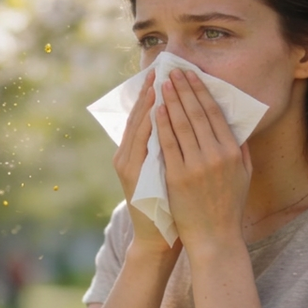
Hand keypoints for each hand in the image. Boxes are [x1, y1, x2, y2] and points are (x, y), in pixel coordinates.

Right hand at [112, 69, 168, 250]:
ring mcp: (128, 165)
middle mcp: (127, 156)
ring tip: (158, 84)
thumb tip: (180, 123)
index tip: (164, 74)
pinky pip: (141, 146)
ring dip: (148, 105)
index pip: (145, 117)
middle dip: (150, 93)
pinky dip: (148, 127)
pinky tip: (156, 112)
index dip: (153, 95)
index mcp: (136, 153)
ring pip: (137, 128)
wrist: (158, 237)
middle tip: (160, 70)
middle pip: (138, 117)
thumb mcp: (165, 173)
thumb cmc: (168, 205)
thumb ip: (168, 150)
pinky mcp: (132, 176)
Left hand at [155, 69, 252, 249]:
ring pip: (180, 125)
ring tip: (162, 83)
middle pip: (196, 114)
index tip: (192, 75)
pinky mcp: (177, 177)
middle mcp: (216, 155)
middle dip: (184, 89)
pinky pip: (167, 145)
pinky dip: (161, 125)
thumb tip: (235, 125)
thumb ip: (241, 150)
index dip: (202, 92)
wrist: (214, 237)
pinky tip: (155, 109)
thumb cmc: (228, 207)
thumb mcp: (243, 176)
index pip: (215, 114)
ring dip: (170, 101)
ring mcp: (196, 166)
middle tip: (174, 71)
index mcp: (233, 152)